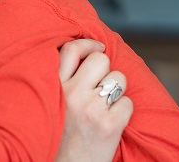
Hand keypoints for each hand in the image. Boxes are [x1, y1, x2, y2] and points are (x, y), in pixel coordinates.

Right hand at [56, 39, 132, 161]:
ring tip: (105, 105)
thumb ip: (61, 78)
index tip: (97, 46)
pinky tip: (111, 122)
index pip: (71, 50)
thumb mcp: (50, 100)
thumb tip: (86, 53)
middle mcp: (71, 93)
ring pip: (118, 78)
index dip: (88, 43)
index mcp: (53, 86)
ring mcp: (91, 108)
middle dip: (105, 68)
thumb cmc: (58, 135)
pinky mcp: (109, 125)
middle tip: (102, 82)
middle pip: (100, 59)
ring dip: (116, 90)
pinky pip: (128, 103)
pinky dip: (124, 111)